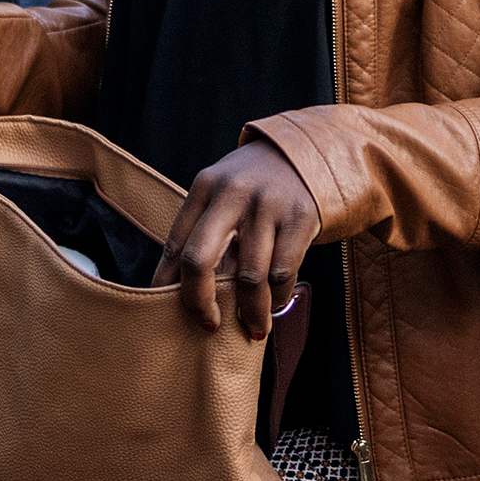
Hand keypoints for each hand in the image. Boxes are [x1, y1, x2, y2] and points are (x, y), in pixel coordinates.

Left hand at [157, 141, 321, 340]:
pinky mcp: (301, 217)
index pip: (175, 245)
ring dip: (251, 311)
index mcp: (205, 186)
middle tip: (208, 325)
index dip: (169, 286)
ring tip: (254, 327)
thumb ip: (203, 230)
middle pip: (200, 259)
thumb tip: (179, 290)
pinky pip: (282, 273)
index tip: (171, 312)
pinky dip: (278, 296)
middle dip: (199, 303)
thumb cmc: (255, 185)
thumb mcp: (223, 192)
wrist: (310, 153)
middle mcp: (232, 193)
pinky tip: (276, 303)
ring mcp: (268, 204)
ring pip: (249, 276)